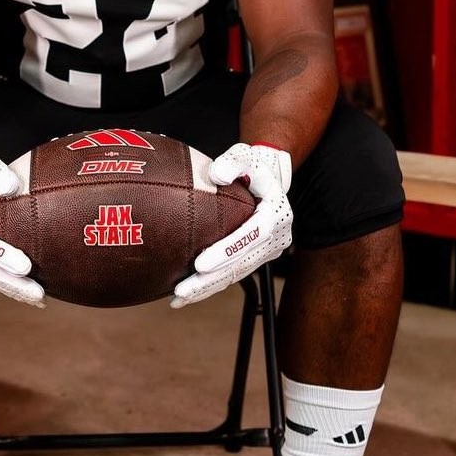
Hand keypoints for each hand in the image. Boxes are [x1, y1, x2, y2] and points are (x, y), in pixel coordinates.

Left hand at [171, 142, 292, 308]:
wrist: (268, 178)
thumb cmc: (252, 166)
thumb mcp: (244, 156)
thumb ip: (231, 162)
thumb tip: (216, 174)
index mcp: (276, 213)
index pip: (251, 236)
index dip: (226, 252)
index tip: (200, 264)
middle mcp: (277, 238)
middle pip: (242, 264)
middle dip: (211, 280)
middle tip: (182, 290)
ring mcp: (268, 251)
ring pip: (236, 275)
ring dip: (207, 289)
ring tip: (178, 298)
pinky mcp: (256, 258)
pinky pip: (233, 275)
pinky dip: (211, 286)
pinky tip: (187, 296)